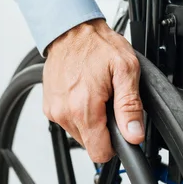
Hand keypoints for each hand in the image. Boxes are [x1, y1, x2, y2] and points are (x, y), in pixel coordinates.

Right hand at [43, 19, 143, 162]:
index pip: (99, 153)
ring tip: (94, 93)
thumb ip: (130, 106)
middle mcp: (64, 113)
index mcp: (84, 108)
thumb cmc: (97, 46)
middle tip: (108, 101)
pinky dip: (77, 111)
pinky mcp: (49, 106)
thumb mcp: (125, 70)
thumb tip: (133, 134)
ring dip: (90, 119)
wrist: (70, 31)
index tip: (118, 128)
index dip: (114, 145)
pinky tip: (82, 92)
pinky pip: (68, 121)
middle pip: (90, 143)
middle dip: (103, 127)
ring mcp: (54, 110)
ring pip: (79, 133)